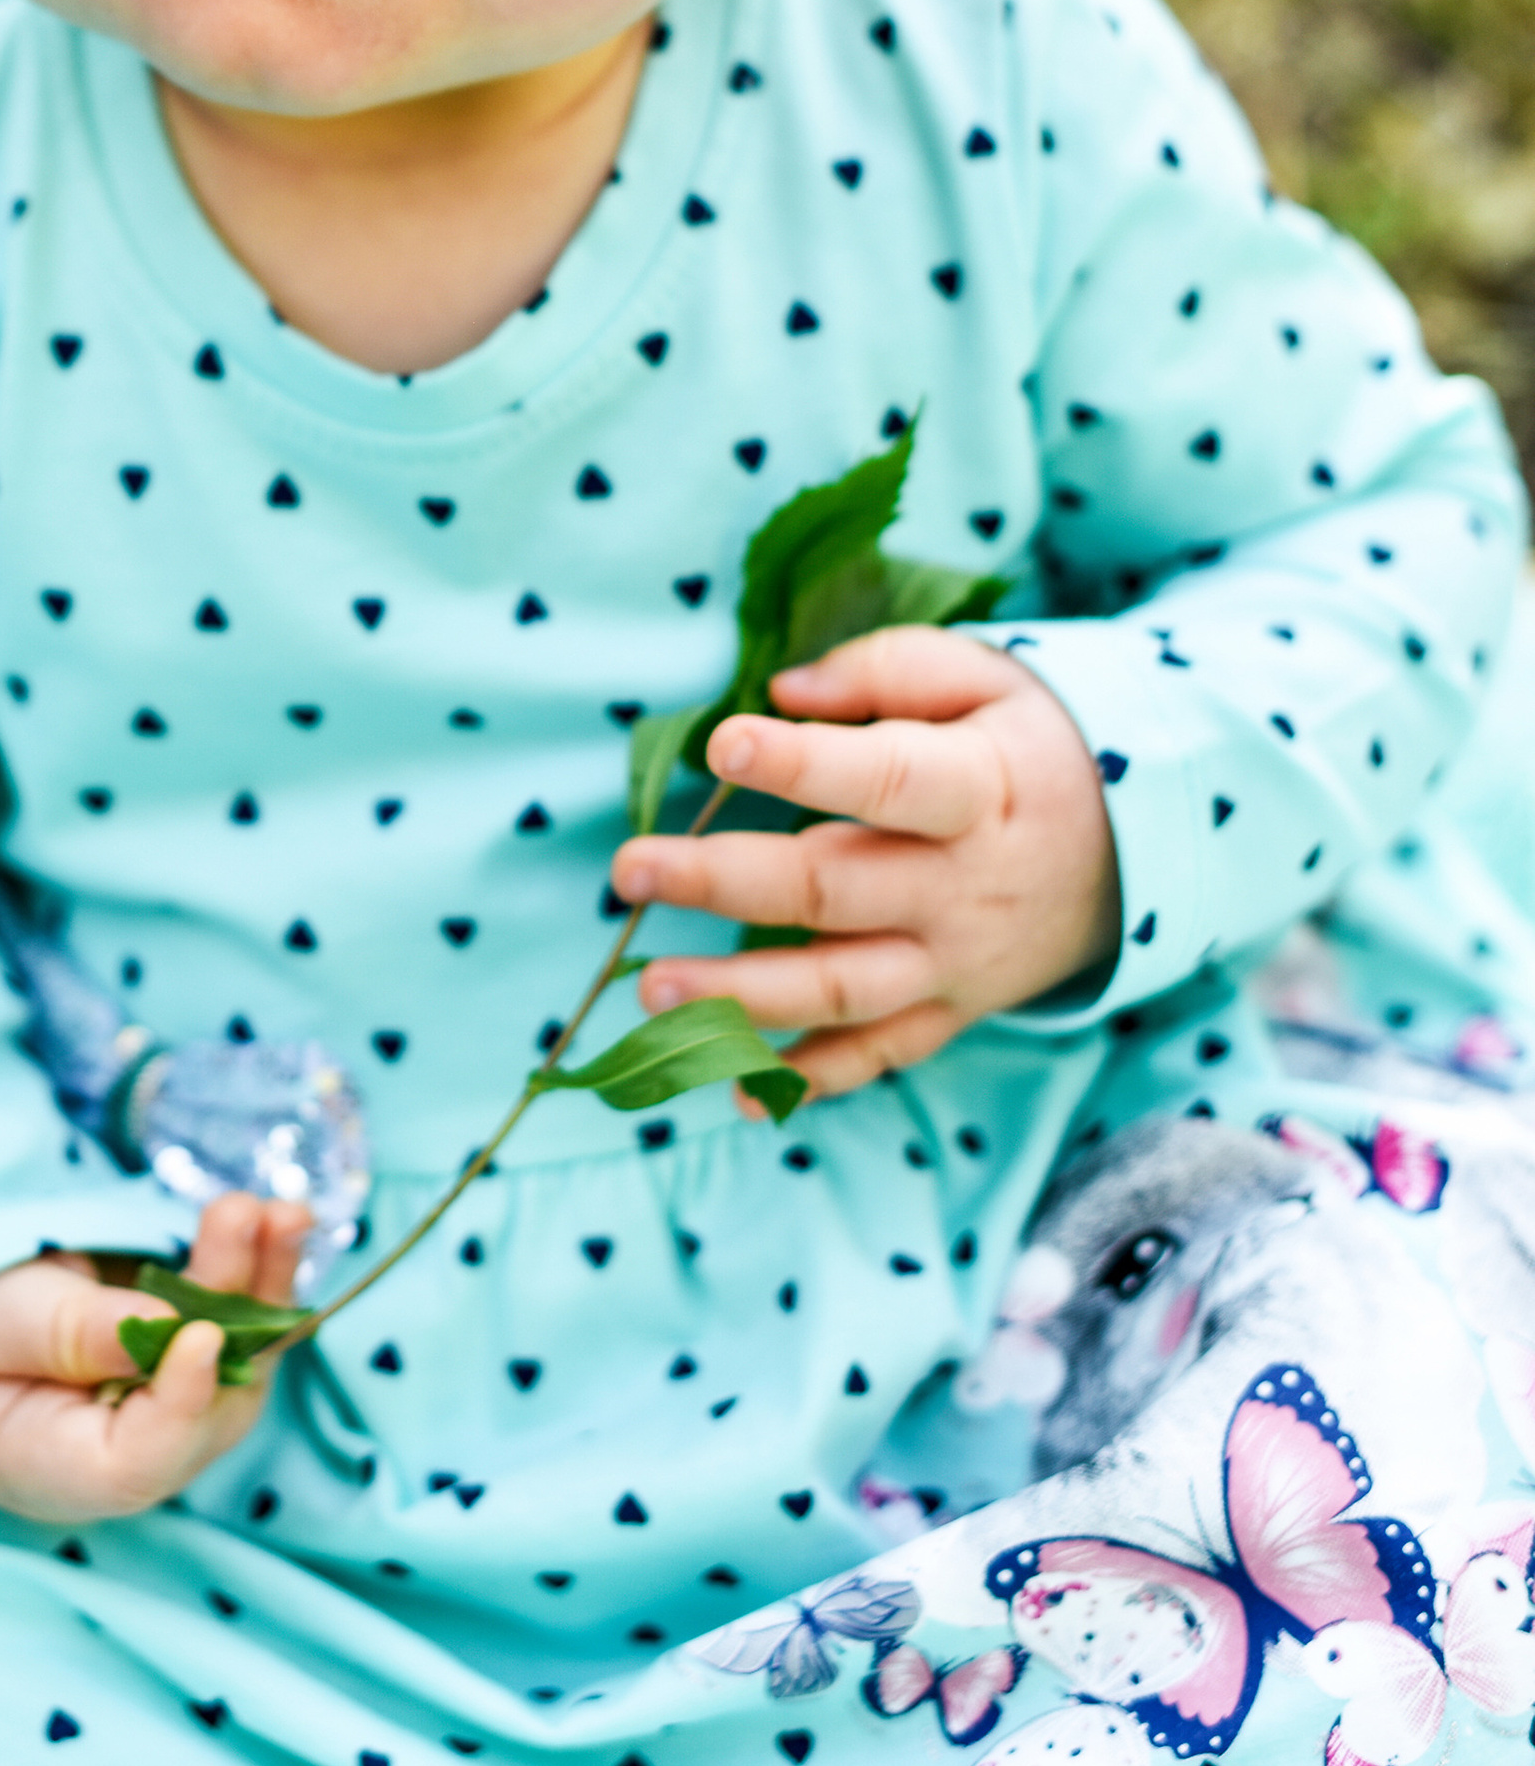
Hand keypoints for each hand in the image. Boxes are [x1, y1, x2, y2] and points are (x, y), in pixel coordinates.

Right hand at [0, 1191, 312, 1521]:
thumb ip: (72, 1331)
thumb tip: (164, 1324)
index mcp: (67, 1472)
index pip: (139, 1463)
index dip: (179, 1406)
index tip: (201, 1335)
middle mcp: (140, 1454)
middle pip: (210, 1404)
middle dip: (239, 1313)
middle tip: (253, 1226)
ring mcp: (176, 1408)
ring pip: (239, 1359)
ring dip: (265, 1282)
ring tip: (281, 1214)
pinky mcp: (196, 1362)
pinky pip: (240, 1326)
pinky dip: (261, 1272)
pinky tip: (278, 1220)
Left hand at [609, 626, 1119, 1101]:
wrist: (1136, 854)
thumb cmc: (1033, 748)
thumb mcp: (988, 679)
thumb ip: (885, 672)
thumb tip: (784, 691)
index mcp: (978, 791)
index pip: (887, 780)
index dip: (803, 766)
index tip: (723, 745)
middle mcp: (963, 889)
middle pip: (834, 891)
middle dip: (723, 883)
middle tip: (628, 870)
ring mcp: (955, 964)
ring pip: (842, 990)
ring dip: (741, 996)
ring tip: (651, 989)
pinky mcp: (949, 1013)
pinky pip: (877, 1057)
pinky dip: (810, 1080)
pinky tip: (738, 1092)